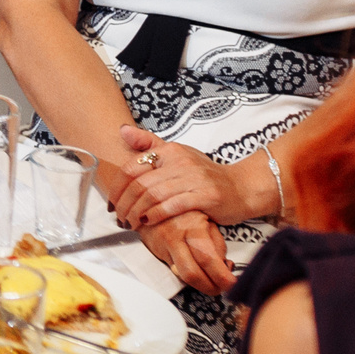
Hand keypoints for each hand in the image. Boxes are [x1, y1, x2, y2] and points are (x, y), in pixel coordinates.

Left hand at [114, 125, 264, 226]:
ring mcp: (194, 178)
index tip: (111, 202)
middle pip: (140, 183)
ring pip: (153, 195)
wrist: (243, 188)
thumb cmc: (206, 175)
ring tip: (130, 222)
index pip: (132, 166)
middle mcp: (181, 161)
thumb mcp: (178, 155)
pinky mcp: (206, 196)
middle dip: (124, 203)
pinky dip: (155, 215)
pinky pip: (172, 206)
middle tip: (119, 217)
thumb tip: (122, 130)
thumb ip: (150, 144)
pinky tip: (147, 221)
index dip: (117, 187)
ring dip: (136, 212)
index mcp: (170, 150)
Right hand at [141, 209, 235, 295]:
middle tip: (222, 288)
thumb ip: (218, 244)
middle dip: (211, 287)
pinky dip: (188, 276)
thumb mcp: (207, 221)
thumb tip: (225, 266)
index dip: (221, 276)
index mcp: (192, 227)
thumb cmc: (184, 210)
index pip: (208, 259)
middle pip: (192, 273)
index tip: (231, 283)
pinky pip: (175, 271)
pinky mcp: (157, 253)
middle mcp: (175, 237)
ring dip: (200, 285)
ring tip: (211, 283)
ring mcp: (163, 246)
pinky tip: (197, 271)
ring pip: (181, 276)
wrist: (153, 203)